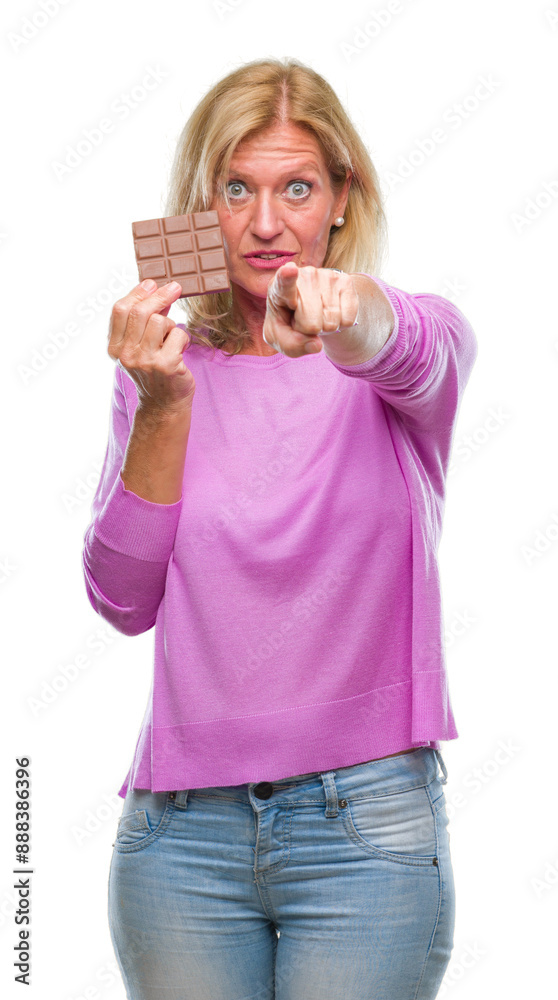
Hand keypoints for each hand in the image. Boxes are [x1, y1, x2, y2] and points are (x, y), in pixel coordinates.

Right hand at [107, 279, 195, 411]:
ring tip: (172, 339)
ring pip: (160, 321)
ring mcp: (145, 361)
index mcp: (114, 348)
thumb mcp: (139, 347)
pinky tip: (180, 350)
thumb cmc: (153, 372)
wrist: (163, 405)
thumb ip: (143, 322)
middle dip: (160, 296)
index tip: (151, 283)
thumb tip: (156, 290)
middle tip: (175, 287)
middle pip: (140, 312)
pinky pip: (178, 335)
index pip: (120, 310)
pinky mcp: (166, 365)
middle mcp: (126, 354)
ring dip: (171, 325)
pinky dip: (183, 339)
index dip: (137, 293)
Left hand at [263, 263, 358, 357]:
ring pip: (331, 322)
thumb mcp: (281, 338)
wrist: (313, 311)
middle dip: (309, 330)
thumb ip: (291, 345)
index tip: (290, 269)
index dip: (287, 277)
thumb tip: (316, 345)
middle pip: (311, 322)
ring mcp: (327, 276)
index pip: (284, 282)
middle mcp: (304, 276)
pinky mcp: (346, 281)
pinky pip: (348, 319)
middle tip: (304, 321)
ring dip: (325, 327)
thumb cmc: (290, 323)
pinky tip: (332, 314)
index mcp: (279, 287)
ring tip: (317, 316)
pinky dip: (341, 324)